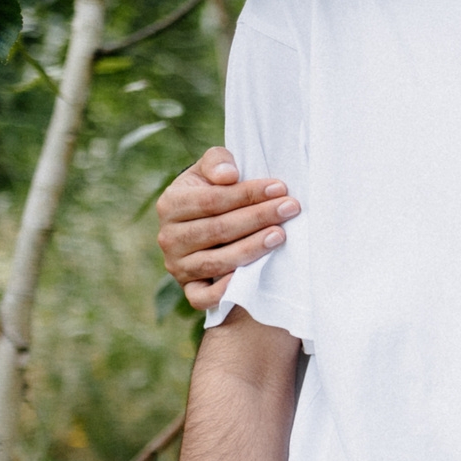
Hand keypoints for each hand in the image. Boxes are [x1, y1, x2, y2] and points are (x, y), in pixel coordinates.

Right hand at [158, 148, 297, 311]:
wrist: (208, 222)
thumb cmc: (215, 191)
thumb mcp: (212, 169)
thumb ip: (217, 162)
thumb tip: (229, 175)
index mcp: (171, 204)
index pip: (212, 200)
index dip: (248, 194)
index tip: (280, 187)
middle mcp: (169, 237)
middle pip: (218, 230)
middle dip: (258, 218)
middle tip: (290, 208)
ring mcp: (178, 266)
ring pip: (216, 262)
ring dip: (251, 249)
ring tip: (281, 235)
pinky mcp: (189, 289)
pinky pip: (203, 297)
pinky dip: (224, 291)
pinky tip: (250, 278)